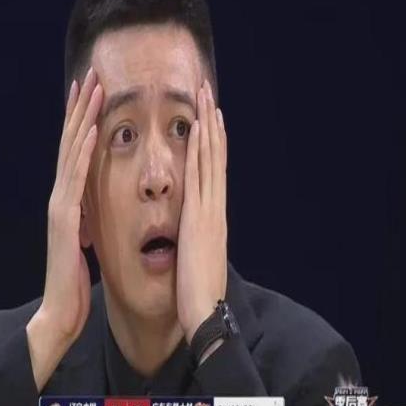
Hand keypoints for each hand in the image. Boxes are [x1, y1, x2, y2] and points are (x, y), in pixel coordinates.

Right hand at [26, 68, 102, 390]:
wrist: (61, 311)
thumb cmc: (75, 280)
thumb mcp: (85, 243)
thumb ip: (86, 221)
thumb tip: (93, 210)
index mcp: (71, 202)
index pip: (78, 154)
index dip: (83, 123)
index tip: (93, 95)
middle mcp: (62, 197)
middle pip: (72, 144)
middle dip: (81, 109)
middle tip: (91, 75)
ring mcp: (61, 206)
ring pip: (72, 154)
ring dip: (82, 119)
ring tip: (92, 87)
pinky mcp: (65, 220)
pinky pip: (77, 180)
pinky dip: (83, 153)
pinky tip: (92, 130)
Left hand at [176, 80, 227, 345]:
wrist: (205, 311)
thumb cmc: (198, 291)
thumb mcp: (197, 258)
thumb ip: (195, 240)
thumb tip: (191, 233)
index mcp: (211, 218)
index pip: (212, 174)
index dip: (212, 145)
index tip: (209, 120)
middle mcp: (215, 208)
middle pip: (215, 158)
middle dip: (212, 125)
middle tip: (209, 94)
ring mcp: (210, 210)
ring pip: (211, 161)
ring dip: (209, 128)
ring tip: (207, 99)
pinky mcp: (202, 216)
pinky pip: (201, 177)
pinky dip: (202, 151)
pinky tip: (199, 129)